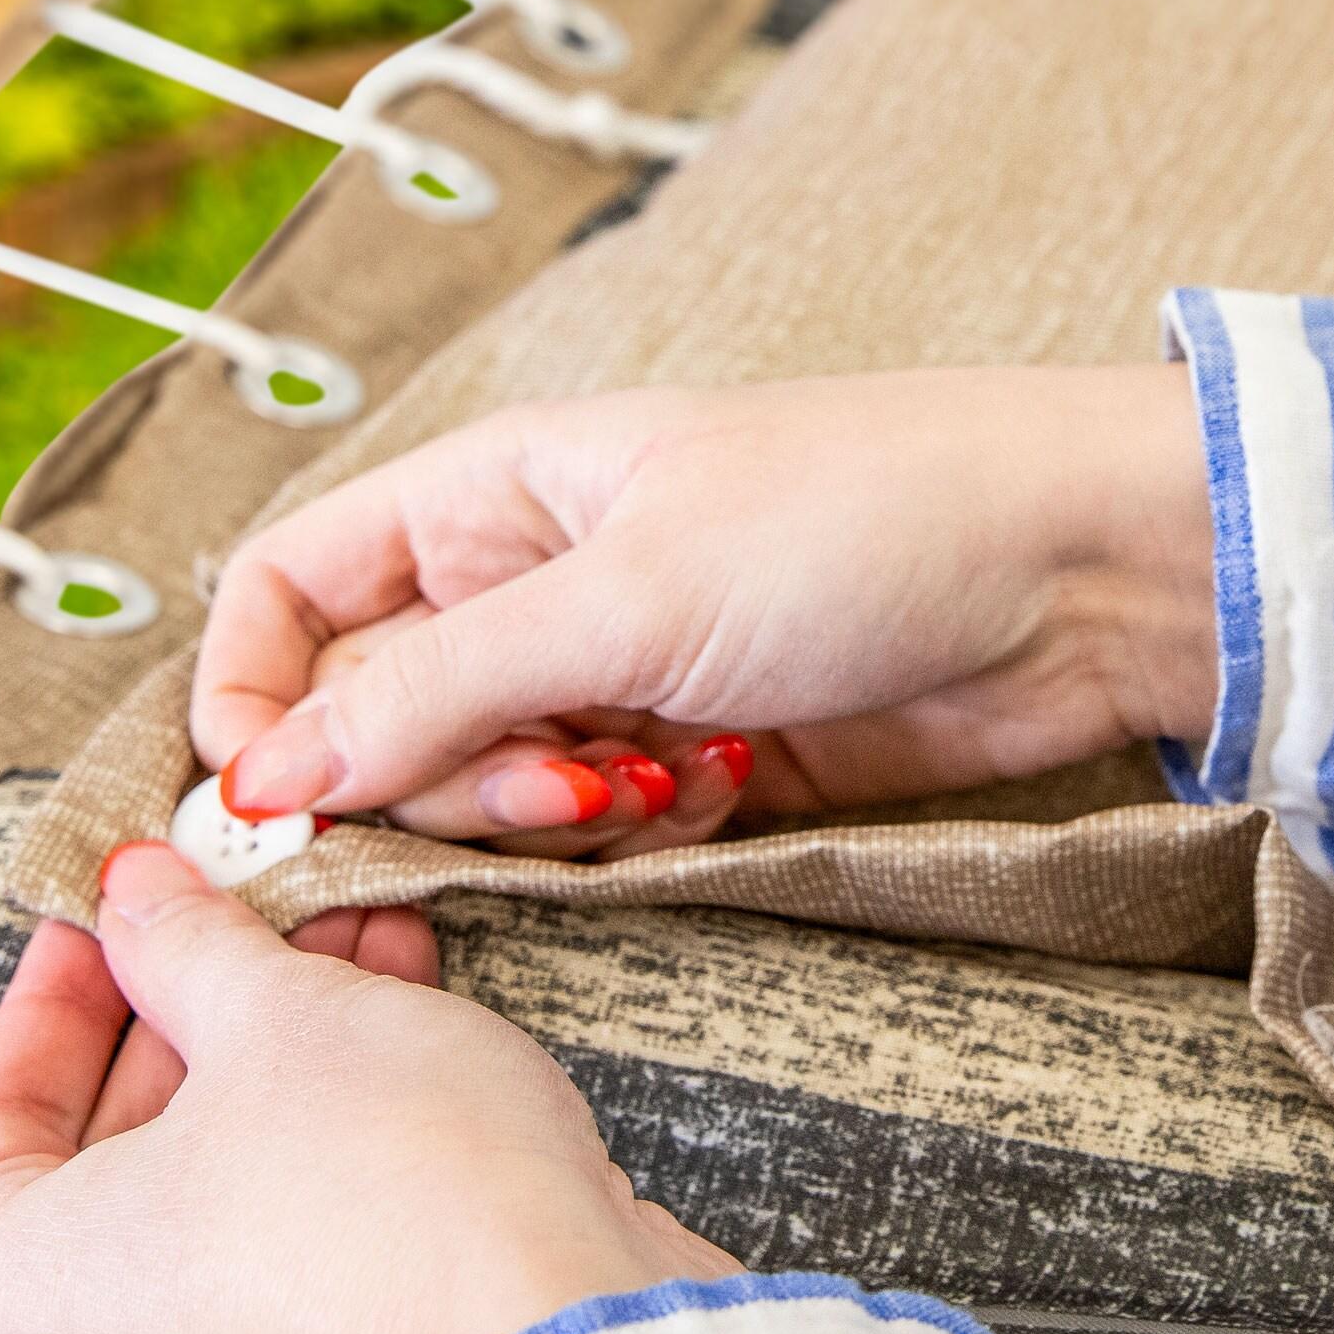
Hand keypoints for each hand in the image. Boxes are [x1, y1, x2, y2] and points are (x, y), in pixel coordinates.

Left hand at [0, 843, 734, 1333]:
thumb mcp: (279, 1018)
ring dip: (285, 1089)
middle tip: (258, 922)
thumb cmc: (394, 1202)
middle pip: (115, 1177)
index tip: (117, 918)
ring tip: (368, 960)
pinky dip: (337, 1187)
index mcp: (16, 1310)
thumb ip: (188, 947)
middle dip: (202, 1026)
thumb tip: (139, 896)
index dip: (61, 993)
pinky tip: (414, 1059)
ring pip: (221, 1232)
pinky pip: (301, 1299)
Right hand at [195, 361, 1216, 855]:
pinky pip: (593, 833)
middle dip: (438, 780)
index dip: (254, 694)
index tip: (269, 798)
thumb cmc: (864, 516)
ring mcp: (615, 678)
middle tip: (551, 787)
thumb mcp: (626, 594)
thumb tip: (260, 778)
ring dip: (545, 817)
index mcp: (491, 496)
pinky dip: (630, 837)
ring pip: (485, 793)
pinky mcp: (694, 761)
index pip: (292, 590)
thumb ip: (434, 690)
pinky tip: (717, 791)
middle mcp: (533, 585)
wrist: (1080, 576)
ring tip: (655, 783)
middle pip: (379, 718)